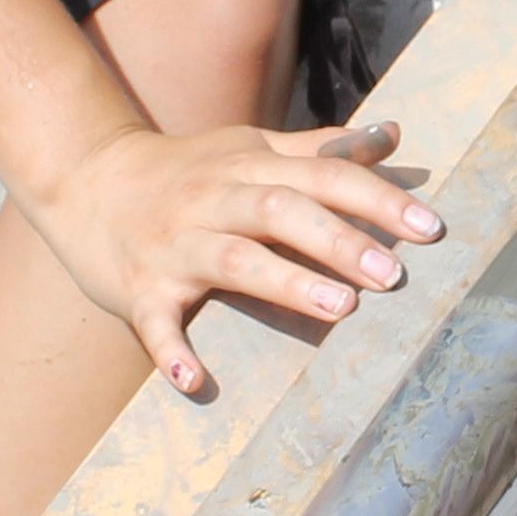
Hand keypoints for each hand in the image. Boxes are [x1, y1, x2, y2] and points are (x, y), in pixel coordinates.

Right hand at [23, 114, 443, 400]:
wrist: (86, 179)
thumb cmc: (188, 170)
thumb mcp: (251, 149)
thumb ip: (321, 149)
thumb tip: (394, 134)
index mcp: (248, 167)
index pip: (322, 175)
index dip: (375, 198)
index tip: (429, 227)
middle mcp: (214, 200)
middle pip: (283, 212)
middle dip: (340, 241)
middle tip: (394, 275)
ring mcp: (175, 244)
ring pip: (234, 259)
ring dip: (286, 284)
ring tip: (341, 310)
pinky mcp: (138, 287)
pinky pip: (155, 321)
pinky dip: (172, 350)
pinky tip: (194, 381)